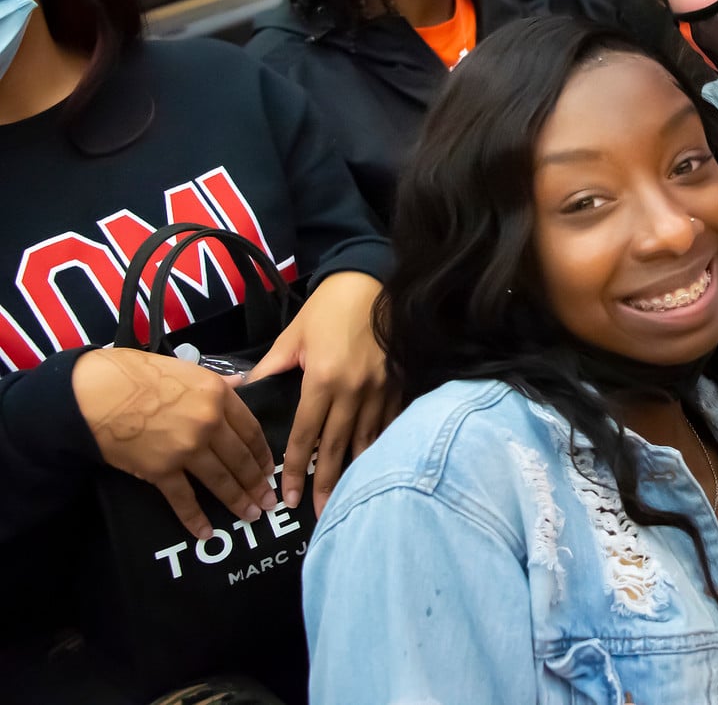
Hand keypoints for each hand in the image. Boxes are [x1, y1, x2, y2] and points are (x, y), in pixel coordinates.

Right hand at [73, 347, 277, 539]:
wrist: (94, 392)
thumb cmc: (137, 374)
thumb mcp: (186, 369)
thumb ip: (217, 382)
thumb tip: (240, 384)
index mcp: (218, 397)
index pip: (251, 430)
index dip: (262, 453)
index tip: (269, 468)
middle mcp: (209, 424)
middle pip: (240, 459)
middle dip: (257, 483)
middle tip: (269, 501)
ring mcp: (187, 449)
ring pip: (220, 480)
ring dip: (238, 501)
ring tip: (252, 515)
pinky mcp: (161, 470)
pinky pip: (183, 498)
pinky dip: (196, 518)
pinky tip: (206, 532)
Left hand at [245, 271, 391, 513]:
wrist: (373, 279)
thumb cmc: (329, 306)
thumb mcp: (294, 336)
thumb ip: (270, 369)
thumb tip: (242, 392)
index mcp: (323, 379)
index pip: (305, 434)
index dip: (294, 468)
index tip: (288, 497)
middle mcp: (354, 390)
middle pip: (337, 447)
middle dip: (327, 483)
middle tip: (320, 513)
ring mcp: (381, 388)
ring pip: (367, 440)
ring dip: (356, 471)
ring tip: (349, 498)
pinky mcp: (400, 383)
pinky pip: (390, 422)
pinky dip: (382, 445)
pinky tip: (376, 465)